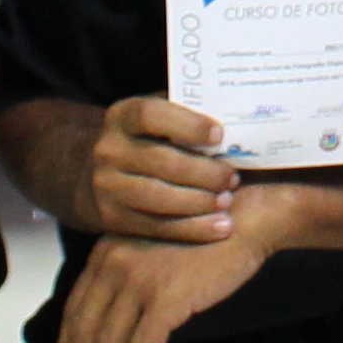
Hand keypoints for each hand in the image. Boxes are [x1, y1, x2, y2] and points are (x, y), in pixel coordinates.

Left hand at [48, 229, 267, 342]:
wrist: (244, 223)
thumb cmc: (201, 241)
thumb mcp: (147, 252)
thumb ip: (123, 279)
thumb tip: (105, 330)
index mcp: (104, 254)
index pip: (72, 310)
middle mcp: (113, 264)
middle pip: (83, 331)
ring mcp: (138, 280)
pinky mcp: (165, 297)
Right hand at [86, 96, 239, 243]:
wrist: (108, 175)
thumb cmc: (155, 141)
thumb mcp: (164, 118)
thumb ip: (190, 114)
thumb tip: (234, 117)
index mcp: (123, 116)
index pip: (151, 115)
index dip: (187, 125)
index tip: (219, 135)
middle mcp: (109, 150)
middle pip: (160, 161)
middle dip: (203, 172)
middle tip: (232, 178)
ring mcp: (107, 186)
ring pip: (157, 197)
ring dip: (198, 202)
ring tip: (226, 202)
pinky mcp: (113, 218)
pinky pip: (155, 227)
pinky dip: (191, 228)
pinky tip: (217, 227)